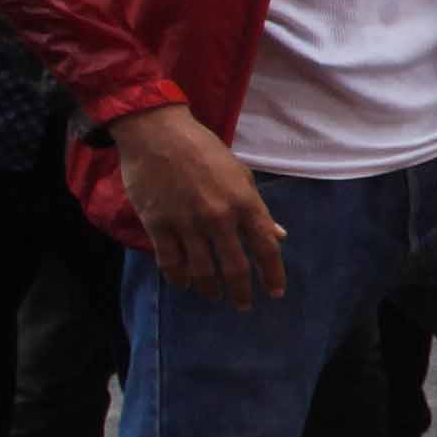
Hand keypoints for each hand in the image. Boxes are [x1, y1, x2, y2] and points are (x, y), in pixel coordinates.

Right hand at [107, 105, 285, 309]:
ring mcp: (187, 223)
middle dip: (241, 292)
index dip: (273, 274)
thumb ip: (257, 208)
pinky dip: (179, 278)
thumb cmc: (202, 149)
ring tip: (214, 296)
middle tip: (242, 305)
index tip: (275, 292)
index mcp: (244, 202)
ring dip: (210, 290)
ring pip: (202, 271)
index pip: (266, 248)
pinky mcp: (158, 224)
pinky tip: (185, 284)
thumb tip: (279, 235)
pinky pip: (171, 262)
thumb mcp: (239, 173)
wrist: (157, 132)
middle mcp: (219, 217)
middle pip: (235, 268)